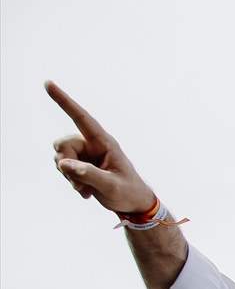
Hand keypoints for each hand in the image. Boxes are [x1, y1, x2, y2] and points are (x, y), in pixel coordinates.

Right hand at [46, 82, 155, 213]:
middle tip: (79, 182)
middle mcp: (92, 144)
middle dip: (65, 163)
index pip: (81, 117)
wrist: (133, 205)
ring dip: (69, 176)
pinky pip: (63, 169)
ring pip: (60, 157)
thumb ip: (89, 174)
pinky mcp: (81, 165)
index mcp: (104, 142)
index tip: (47, 83)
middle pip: (63, 144)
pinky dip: (71, 181)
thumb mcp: (111, 186)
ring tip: (87, 189)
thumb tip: (64, 163)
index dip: (64, 101)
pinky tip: (87, 192)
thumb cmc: (128, 193)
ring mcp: (85, 155)